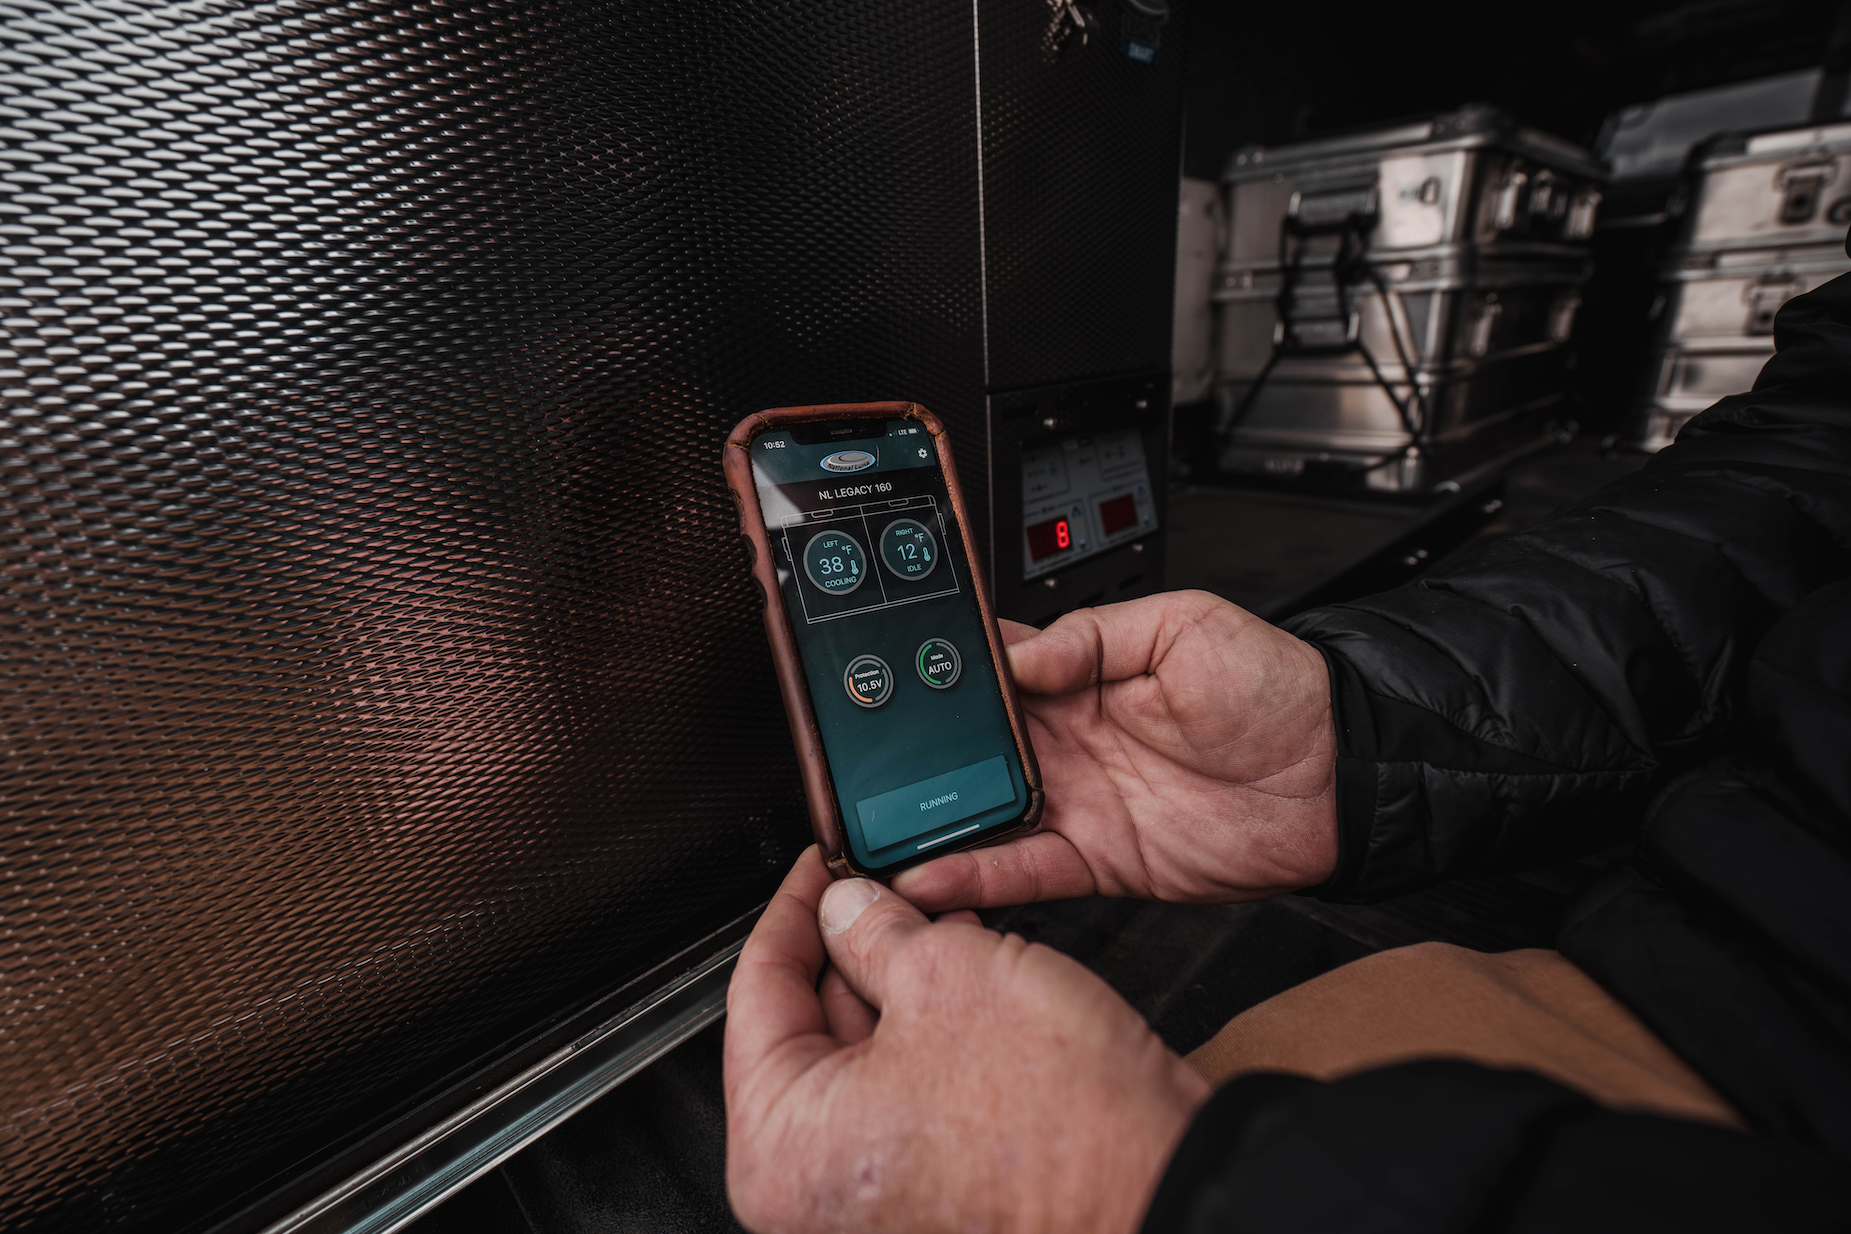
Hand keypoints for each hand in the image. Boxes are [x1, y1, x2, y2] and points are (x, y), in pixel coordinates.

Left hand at [725, 848, 1207, 1233]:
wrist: (1163, 1188)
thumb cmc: (1061, 1125)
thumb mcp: (947, 974)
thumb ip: (874, 930)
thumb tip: (847, 907)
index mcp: (782, 1150)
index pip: (753, 996)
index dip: (791, 911)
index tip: (817, 868)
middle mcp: (816, 1190)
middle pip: (807, 1029)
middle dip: (853, 945)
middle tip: (882, 883)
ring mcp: (878, 1196)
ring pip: (864, 1058)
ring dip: (899, 983)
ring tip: (940, 921)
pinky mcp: (935, 1193)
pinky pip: (910, 1092)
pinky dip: (931, 1032)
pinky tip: (969, 977)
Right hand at [894, 590, 1336, 910]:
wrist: (1337, 778)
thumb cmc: (1277, 691)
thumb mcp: (1182, 625)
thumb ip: (1091, 636)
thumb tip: (1016, 655)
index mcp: (1082, 676)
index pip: (994, 671)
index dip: (943, 673)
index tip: (893, 675)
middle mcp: (1070, 741)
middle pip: (972, 746)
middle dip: (918, 753)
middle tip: (864, 760)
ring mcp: (1080, 803)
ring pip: (984, 812)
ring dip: (931, 819)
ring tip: (874, 828)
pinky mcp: (1098, 861)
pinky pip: (1025, 871)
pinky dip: (976, 875)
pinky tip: (932, 873)